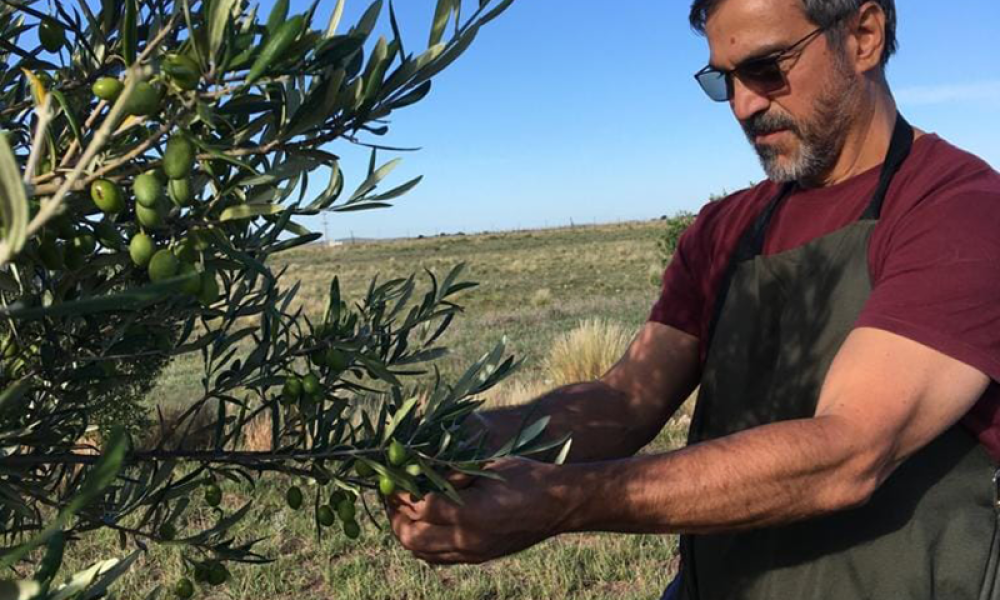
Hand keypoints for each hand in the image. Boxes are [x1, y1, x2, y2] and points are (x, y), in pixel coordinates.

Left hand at [387, 457, 570, 564]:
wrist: (560, 504)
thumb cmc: (526, 475)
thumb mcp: (486, 467)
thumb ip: (452, 473)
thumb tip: (418, 470)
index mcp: (470, 512)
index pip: (419, 506)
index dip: (401, 490)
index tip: (393, 475)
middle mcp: (468, 539)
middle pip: (412, 536)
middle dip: (395, 515)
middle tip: (391, 494)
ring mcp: (473, 553)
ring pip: (421, 551)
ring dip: (406, 531)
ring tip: (403, 509)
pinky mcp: (478, 557)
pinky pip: (438, 557)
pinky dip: (423, 543)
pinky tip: (424, 523)